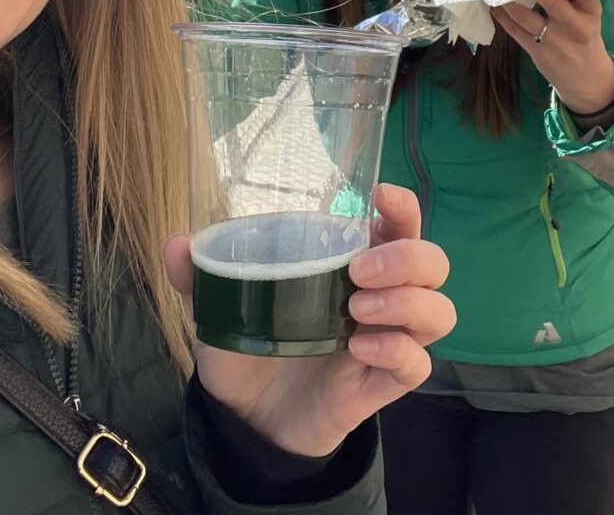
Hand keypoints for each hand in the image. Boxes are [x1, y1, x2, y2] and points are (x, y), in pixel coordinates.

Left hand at [164, 183, 455, 457]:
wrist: (245, 418)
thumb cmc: (248, 347)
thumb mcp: (217, 308)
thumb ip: (197, 276)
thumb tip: (175, 243)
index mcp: (350, 263)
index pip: (399, 225)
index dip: (403, 207)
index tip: (382, 194)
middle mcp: (380, 297)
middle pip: (433, 263)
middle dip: (407, 257)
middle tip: (358, 270)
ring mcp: (386, 341)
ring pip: (439, 312)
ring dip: (407, 302)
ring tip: (355, 310)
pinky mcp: (382, 385)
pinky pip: (417, 364)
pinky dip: (397, 351)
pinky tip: (359, 348)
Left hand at [492, 0, 613, 113]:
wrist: (587, 79)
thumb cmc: (585, 38)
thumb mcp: (589, 16)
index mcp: (591, 12)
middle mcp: (576, 27)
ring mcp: (556, 42)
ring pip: (525, 16)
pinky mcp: (539, 54)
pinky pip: (516, 32)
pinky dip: (503, 17)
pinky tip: (495, 6)